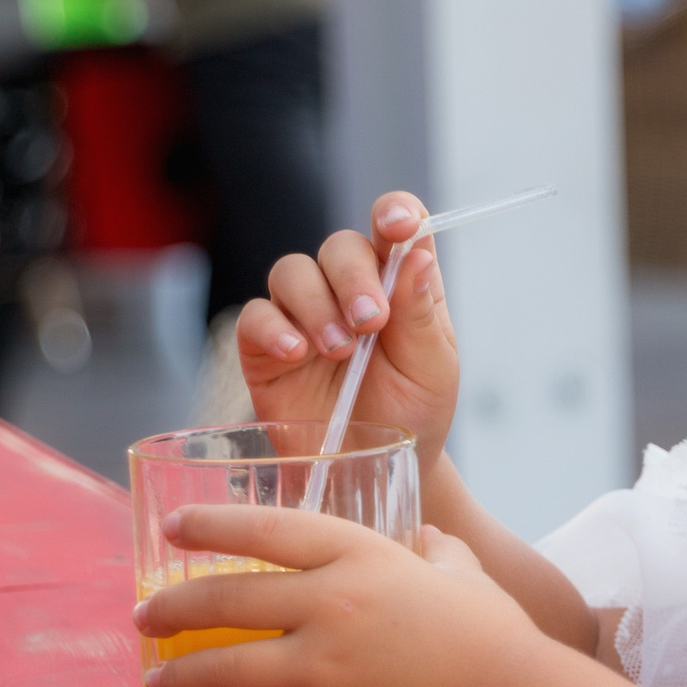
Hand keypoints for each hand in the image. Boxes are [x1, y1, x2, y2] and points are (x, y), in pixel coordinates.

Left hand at [135, 508, 543, 686]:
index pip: (268, 529)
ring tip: (158, 684)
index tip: (173, 530)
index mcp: (361, 555)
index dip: (212, 526)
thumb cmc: (495, 632)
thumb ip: (437, 550)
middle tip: (145, 618)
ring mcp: (326, 665)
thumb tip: (427, 539)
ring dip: (184, 678)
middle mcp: (333, 603)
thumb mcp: (464, 572)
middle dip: (174, 609)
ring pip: (228, 668)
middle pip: (229, 599)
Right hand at [239, 192, 458, 472]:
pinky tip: (297, 353)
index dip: (395, 213)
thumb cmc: (410, 416)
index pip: (395, 227)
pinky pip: (255, 317)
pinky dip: (274, 329)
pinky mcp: (266, 348)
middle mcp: (348, 290)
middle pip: (339, 247)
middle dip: (354, 278)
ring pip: (293, 272)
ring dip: (316, 305)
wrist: (371, 472)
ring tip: (340, 350)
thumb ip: (421, 313)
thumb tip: (418, 253)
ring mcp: (304, 316)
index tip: (397, 225)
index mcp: (399, 285)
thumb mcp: (431, 369)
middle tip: (371, 322)